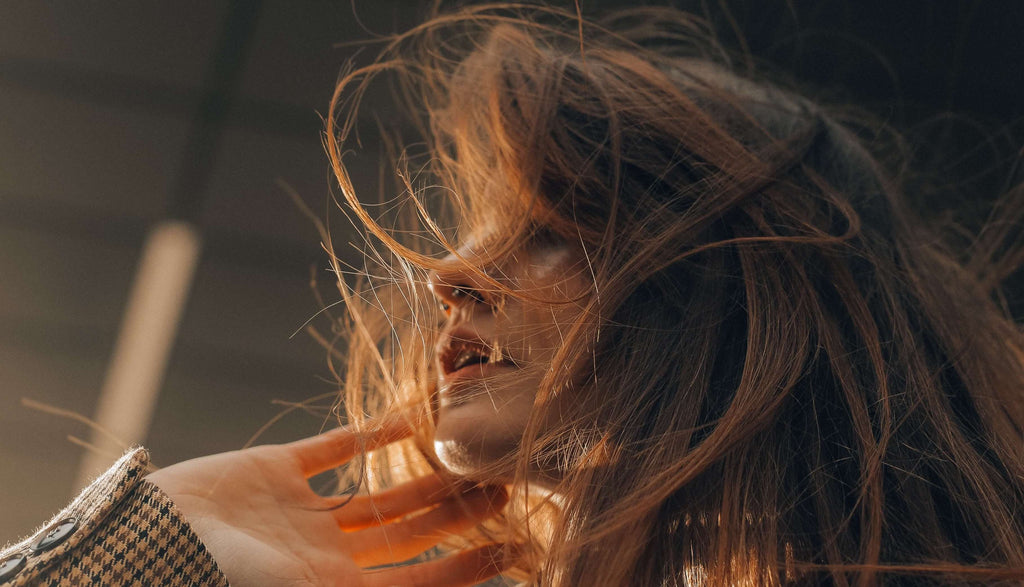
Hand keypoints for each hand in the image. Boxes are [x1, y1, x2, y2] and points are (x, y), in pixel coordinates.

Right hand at [146, 419, 507, 585]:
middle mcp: (326, 557)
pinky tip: (408, 419)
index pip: (420, 581)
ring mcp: (301, 514)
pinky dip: (369, 434)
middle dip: (457, 515)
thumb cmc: (227, 581)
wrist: (146, 546)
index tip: (514, 546)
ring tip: (471, 455)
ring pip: (380, 493)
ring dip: (424, 476)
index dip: (468, 566)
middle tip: (507, 487)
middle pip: (408, 535)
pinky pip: (334, 450)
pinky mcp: (274, 472)